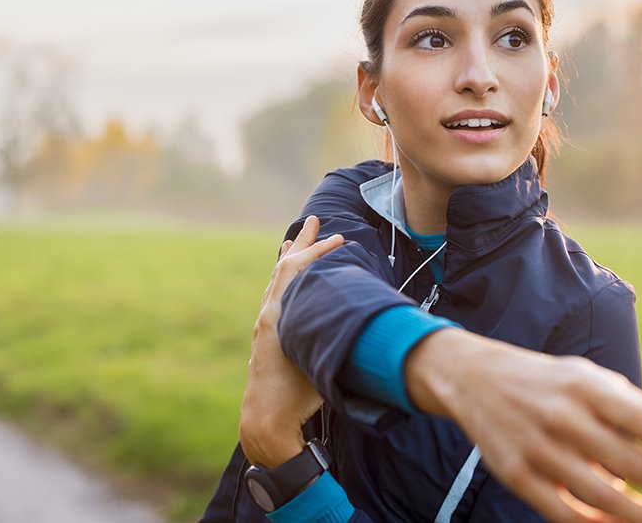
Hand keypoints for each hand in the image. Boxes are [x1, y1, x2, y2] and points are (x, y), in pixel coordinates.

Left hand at [239, 216, 343, 466]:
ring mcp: (265, 326)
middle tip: (313, 220)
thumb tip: (376, 320)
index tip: (339, 238)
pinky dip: (284, 281)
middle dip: (302, 243)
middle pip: (284, 267)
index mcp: (278, 314)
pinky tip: (288, 283)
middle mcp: (268, 314)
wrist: (265, 420)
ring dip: (289, 259)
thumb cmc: (298, 395)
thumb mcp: (323, 359)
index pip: (297, 269)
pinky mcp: (266, 338)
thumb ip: (342, 336)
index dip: (319, 251)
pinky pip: (275, 296)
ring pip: (277, 281)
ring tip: (293, 242)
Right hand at [406, 329, 641, 522]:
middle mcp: (563, 416)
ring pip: (601, 497)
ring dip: (641, 515)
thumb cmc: (549, 383)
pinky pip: (564, 513)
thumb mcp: (592, 381)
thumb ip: (640, 408)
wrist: (474, 378)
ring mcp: (537, 448)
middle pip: (629, 464)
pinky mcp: (516, 475)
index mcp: (587, 386)